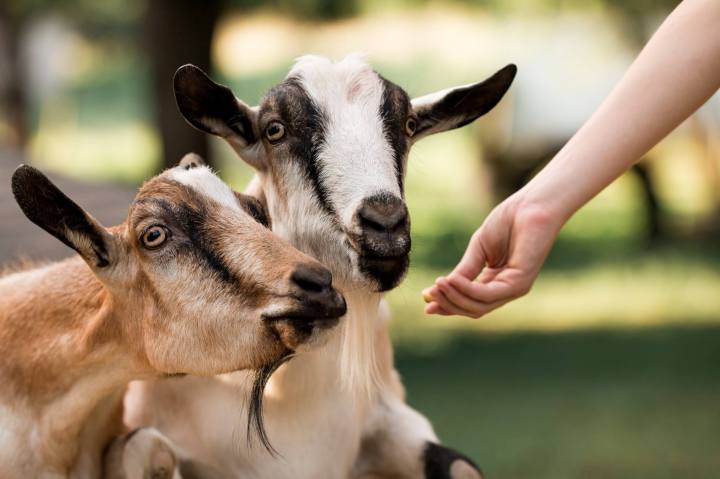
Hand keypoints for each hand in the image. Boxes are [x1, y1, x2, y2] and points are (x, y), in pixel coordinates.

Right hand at [422, 194, 560, 317]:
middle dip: (449, 304)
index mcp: (497, 281)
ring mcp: (515, 289)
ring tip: (437, 284)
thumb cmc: (508, 221)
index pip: (471, 303)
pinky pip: (487, 294)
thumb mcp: (478, 249)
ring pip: (479, 306)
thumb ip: (464, 271)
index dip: (448, 306)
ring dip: (454, 297)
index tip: (426, 305)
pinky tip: (451, 279)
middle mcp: (506, 289)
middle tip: (429, 295)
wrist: (531, 205)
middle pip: (473, 309)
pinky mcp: (520, 284)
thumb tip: (440, 287)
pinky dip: (466, 289)